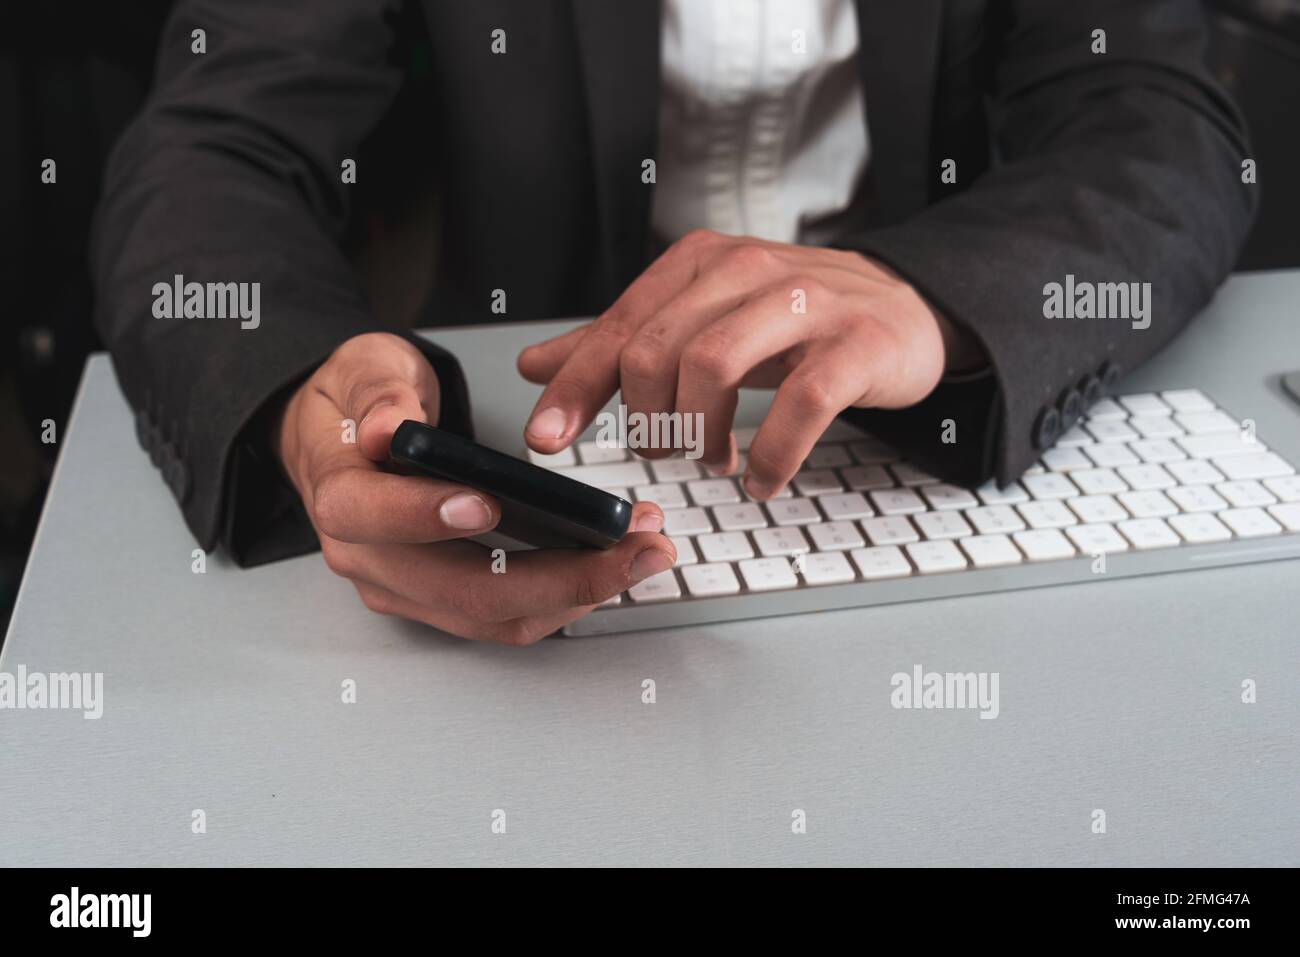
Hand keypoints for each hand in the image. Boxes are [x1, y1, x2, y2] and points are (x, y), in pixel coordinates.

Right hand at [275, 332, 675, 642]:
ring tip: (643, 550)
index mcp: (341, 497)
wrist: (347, 442)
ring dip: (581, 593)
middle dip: (561, 577)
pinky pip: (510, 616)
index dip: (426, 517)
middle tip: (633, 546)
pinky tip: (615, 562)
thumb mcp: (363, 370)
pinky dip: (569, 596)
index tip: (489, 502)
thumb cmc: (357, 407)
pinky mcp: (445, 602)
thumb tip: (388, 430)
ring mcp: (409, 590)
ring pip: (499, 617)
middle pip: (464, 591)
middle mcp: (371, 560)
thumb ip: (379, 394)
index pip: (371, 520)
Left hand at [518, 230, 981, 497]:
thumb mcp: (701, 318)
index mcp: (698, 262)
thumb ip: (620, 343)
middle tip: (665, 453)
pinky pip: (800, 405)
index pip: (620, 328)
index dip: (576, 390)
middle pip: (658, 351)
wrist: (903, 304)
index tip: (545, 440)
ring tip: (714, 461)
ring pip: (714, 369)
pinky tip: (762, 478)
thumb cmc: (791, 318)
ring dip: (700, 436)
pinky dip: (772, 456)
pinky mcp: (855, 344)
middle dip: (648, 421)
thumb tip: (535, 367)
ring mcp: (805, 303)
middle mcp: (746, 271)